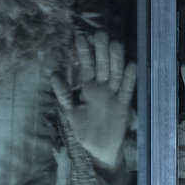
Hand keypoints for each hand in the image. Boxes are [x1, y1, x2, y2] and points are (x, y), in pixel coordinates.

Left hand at [52, 31, 135, 169]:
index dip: (84, 52)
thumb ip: (63, 93)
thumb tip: (53, 73)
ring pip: (116, 73)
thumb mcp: (70, 112)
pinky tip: (131, 64)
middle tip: (99, 33)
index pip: (86, 65)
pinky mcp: (123, 106)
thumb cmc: (84, 131)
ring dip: (116, 59)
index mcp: (87, 87)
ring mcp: (113, 95)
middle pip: (102, 65)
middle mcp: (101, 88)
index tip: (80, 36)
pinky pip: (127, 90)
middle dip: (101, 50)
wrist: (99, 151)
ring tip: (115, 43)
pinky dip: (129, 78)